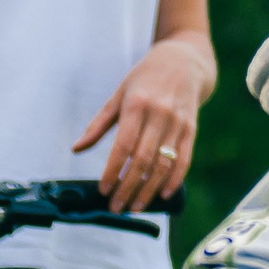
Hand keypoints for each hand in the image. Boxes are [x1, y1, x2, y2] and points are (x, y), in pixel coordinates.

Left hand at [73, 39, 207, 212]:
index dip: (113, 170)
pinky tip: (164, 195)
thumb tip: (76, 149)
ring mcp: (178, 122)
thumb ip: (98, 124)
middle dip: (128, 187)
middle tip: (117, 207)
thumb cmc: (144, 79)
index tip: (103, 190)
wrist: (184, 61)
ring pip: (164, 163)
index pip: (123, 145)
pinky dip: (175, 179)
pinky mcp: (192, 129)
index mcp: (137, 105)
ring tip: (136, 207)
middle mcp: (159, 114)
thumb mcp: (118, 94)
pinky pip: (184, 159)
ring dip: (149, 189)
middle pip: (143, 159)